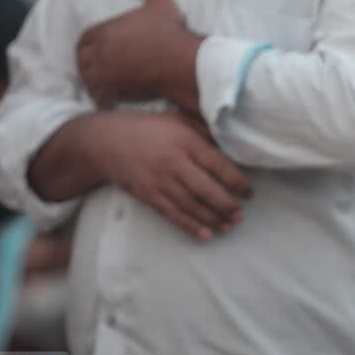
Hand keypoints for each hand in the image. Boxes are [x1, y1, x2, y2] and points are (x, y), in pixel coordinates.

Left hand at [77, 0, 200, 107]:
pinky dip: (100, 96)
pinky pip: (99, 95)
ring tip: (97, 81)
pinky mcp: (115, 91)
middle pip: (81, 59)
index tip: (91, 47)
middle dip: (84, 62)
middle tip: (92, 65)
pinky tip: (106, 97)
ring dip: (90, 79)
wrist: (179, 61)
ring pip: (88, 78)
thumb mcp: (159, 4)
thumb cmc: (168, 32)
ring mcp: (106, 74)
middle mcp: (100, 53)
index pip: (84, 38)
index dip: (86, 43)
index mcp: (105, 31)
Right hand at [85, 110, 251, 240]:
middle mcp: (174, 163)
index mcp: (185, 141)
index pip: (218, 164)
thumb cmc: (149, 128)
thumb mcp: (179, 120)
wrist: (105, 141)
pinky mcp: (148, 195)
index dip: (236, 181)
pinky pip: (173, 214)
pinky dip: (191, 226)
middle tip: (241, 215)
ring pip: (191, 205)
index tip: (249, 192)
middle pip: (206, 189)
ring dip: (213, 219)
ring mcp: (160, 181)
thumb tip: (231, 144)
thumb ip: (204, 132)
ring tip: (229, 226)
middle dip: (227, 205)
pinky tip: (206, 234)